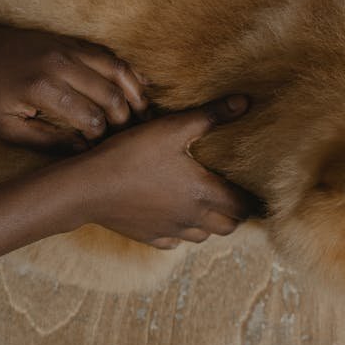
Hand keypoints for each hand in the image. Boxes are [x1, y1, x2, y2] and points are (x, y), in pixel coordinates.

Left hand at [0, 17, 147, 150]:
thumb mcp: (7, 127)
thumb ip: (46, 142)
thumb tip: (83, 152)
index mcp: (42, 88)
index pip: (90, 116)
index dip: (101, 137)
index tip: (101, 149)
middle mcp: (61, 64)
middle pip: (110, 93)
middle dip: (124, 118)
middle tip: (130, 136)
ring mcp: (69, 48)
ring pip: (117, 69)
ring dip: (135, 93)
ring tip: (145, 114)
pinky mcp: (73, 41)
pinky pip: (110, 54)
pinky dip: (128, 71)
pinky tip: (141, 87)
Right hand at [59, 95, 262, 248]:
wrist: (88, 188)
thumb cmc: (132, 155)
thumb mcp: (172, 128)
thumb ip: (210, 116)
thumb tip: (245, 102)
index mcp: (203, 194)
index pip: (243, 207)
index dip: (253, 200)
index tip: (256, 190)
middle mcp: (192, 219)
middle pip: (228, 227)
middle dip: (236, 213)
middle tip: (235, 195)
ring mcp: (170, 232)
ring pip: (203, 236)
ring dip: (211, 223)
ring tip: (207, 203)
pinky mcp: (149, 237)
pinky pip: (175, 242)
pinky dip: (182, 231)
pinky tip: (174, 214)